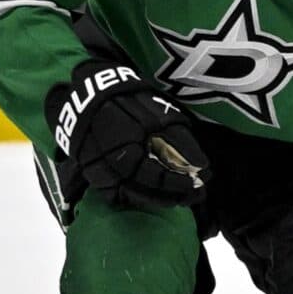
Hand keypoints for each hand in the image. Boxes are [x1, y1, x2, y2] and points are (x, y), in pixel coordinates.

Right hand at [44, 60, 210, 210]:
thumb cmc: (130, 102)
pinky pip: (112, 193)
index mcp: (125, 150)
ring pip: (127, 197)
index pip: (156, 178)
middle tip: (195, 195)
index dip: (180, 184)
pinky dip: (133, 196)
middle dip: (171, 197)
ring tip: (179, 197)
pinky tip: (152, 192)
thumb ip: (182, 143)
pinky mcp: (90, 172)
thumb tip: (203, 167)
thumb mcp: (161, 115)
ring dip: (155, 199)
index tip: (202, 183)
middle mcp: (107, 165)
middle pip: (142, 194)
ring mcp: (95, 171)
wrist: (90, 94)